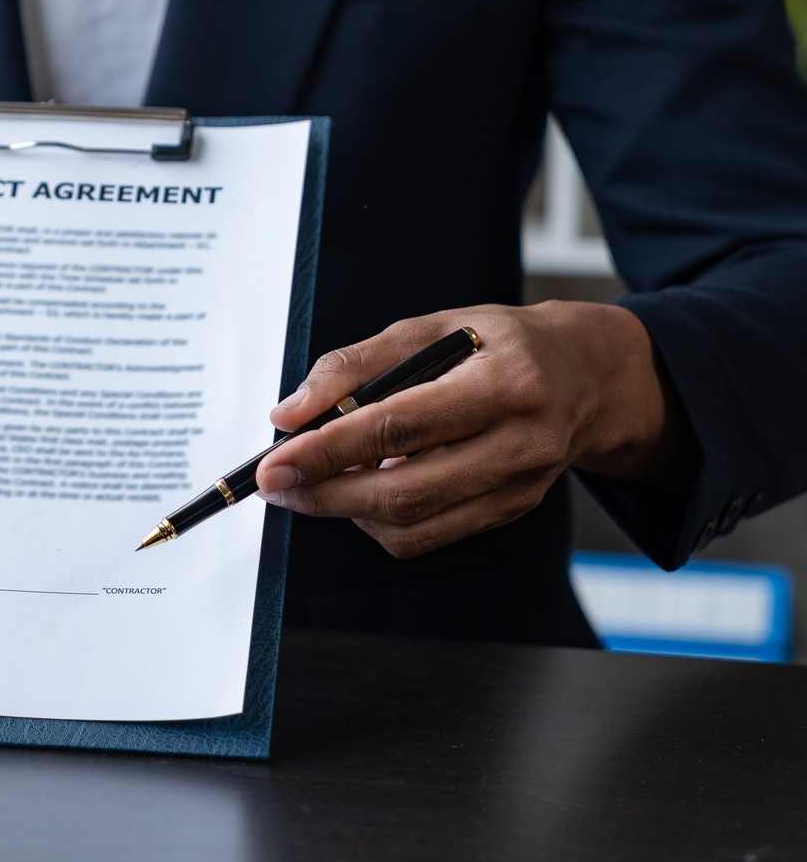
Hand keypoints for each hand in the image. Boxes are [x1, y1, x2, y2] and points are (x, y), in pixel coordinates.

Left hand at [253, 301, 681, 557]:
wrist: (587, 376)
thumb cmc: (500, 344)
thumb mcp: (432, 327)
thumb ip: (355, 364)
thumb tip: (290, 413)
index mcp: (505, 384)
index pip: (398, 426)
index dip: (327, 450)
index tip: (273, 463)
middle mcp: (521, 443)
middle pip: (403, 492)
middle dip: (324, 493)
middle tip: (275, 483)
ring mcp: (521, 487)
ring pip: (412, 525)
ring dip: (347, 511)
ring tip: (317, 479)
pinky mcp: (511, 511)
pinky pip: (429, 534)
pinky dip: (382, 518)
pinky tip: (365, 486)